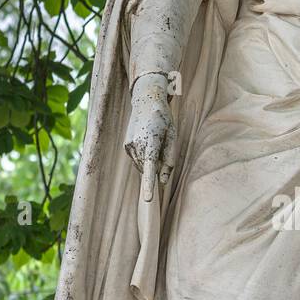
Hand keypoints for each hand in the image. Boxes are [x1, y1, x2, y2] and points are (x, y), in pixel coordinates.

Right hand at [125, 74, 175, 201]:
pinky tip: (147, 140)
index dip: (149, 185)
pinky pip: (138, 160)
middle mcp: (137, 144)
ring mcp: (129, 146)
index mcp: (151, 140)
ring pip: (143, 166)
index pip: (150, 168)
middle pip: (149, 168)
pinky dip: (144, 156)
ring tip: (155, 140)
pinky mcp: (126, 146)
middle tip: (163, 145)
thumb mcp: (173, 137)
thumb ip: (169, 160)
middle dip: (158, 165)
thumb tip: (163, 181)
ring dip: (151, 160)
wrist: (145, 100)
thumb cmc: (163, 118)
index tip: (147, 199)